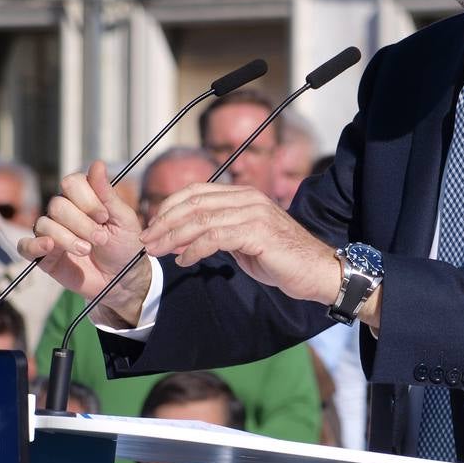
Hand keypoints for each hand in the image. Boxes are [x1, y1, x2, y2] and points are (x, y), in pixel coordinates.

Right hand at [17, 160, 151, 325]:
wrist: (122, 278)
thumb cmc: (125, 245)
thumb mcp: (123, 219)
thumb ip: (107, 194)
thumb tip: (97, 164)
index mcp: (82, 198)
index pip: (71, 183)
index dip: (87, 199)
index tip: (105, 217)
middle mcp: (63, 212)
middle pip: (58, 205)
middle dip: (82, 224)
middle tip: (101, 239)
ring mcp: (51, 232)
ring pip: (44, 224)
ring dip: (68, 238)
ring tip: (87, 251)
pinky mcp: (43, 255)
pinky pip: (26, 245)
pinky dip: (35, 245)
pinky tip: (50, 246)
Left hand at [139, 183, 341, 307]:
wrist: (316, 270)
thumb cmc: (280, 258)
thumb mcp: (244, 239)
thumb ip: (218, 232)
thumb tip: (185, 238)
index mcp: (243, 195)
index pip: (196, 192)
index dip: (169, 206)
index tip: (152, 226)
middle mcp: (247, 198)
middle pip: (194, 203)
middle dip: (165, 222)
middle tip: (147, 240)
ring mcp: (253, 213)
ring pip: (201, 220)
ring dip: (173, 236)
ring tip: (157, 251)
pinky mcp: (257, 232)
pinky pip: (215, 238)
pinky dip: (194, 249)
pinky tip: (184, 260)